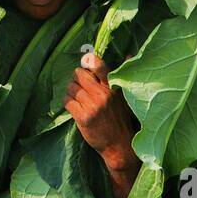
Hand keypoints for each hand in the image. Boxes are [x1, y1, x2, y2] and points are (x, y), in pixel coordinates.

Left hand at [64, 52, 136, 173]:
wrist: (119, 145)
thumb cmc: (121, 119)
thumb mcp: (125, 96)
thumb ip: (122, 75)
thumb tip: (129, 52)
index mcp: (113, 88)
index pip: (100, 67)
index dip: (90, 62)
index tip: (86, 61)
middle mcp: (103, 95)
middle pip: (79, 75)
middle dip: (77, 79)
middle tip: (79, 86)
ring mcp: (92, 106)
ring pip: (71, 88)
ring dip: (71, 92)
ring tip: (77, 98)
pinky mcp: (83, 117)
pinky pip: (67, 101)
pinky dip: (67, 102)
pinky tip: (73, 106)